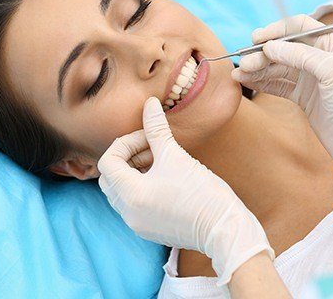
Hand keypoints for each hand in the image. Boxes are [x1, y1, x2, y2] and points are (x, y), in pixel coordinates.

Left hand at [98, 97, 273, 285]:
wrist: (224, 228)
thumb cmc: (202, 192)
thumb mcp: (176, 156)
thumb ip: (157, 129)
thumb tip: (150, 103)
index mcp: (130, 195)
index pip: (108, 162)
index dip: (126, 143)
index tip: (149, 138)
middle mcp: (128, 213)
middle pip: (110, 178)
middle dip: (128, 158)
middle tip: (152, 148)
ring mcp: (139, 224)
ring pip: (122, 192)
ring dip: (136, 172)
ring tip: (161, 161)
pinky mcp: (151, 229)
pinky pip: (135, 205)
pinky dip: (143, 188)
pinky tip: (167, 179)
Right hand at [233, 15, 332, 222]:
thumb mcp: (330, 71)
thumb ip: (300, 55)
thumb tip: (270, 46)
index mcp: (332, 44)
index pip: (299, 27)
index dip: (276, 30)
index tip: (256, 38)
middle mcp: (321, 58)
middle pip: (284, 49)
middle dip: (263, 55)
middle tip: (244, 64)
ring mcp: (310, 78)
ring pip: (278, 67)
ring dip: (258, 69)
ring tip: (239, 75)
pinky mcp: (303, 96)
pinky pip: (278, 84)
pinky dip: (263, 82)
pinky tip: (248, 82)